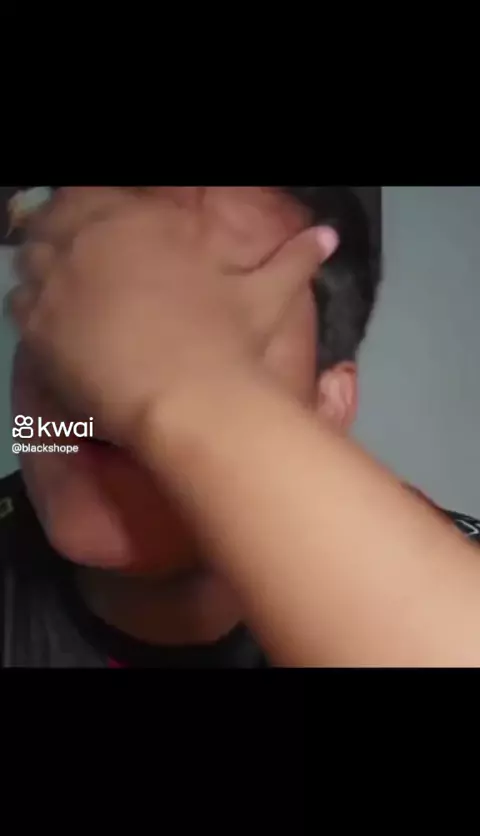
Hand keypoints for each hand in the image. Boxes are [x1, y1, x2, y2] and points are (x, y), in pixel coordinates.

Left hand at [9, 187, 335, 447]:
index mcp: (143, 221)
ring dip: (46, 265)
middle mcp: (92, 237)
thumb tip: (330, 235)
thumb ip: (294, 260)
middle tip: (86, 266)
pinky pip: (18, 300)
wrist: (191, 402)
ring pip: (32, 253)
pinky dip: (32, 307)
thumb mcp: (266, 297)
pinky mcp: (38, 322)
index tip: (109, 236)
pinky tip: (52, 323)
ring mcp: (59, 278)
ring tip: (68, 292)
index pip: (101, 194)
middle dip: (68, 233)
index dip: (99, 212)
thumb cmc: (228, 345)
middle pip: (59, 216)